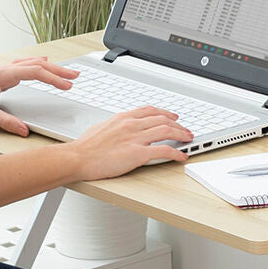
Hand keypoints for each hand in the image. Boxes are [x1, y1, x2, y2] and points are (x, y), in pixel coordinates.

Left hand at [0, 57, 78, 136]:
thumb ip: (6, 122)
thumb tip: (24, 130)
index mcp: (3, 75)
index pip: (35, 72)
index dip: (53, 78)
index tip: (67, 85)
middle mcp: (5, 69)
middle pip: (38, 65)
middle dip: (59, 70)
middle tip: (76, 75)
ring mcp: (5, 70)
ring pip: (33, 64)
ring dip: (51, 67)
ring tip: (66, 72)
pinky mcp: (3, 74)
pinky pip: (26, 65)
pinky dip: (39, 66)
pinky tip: (43, 65)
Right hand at [68, 105, 193, 180]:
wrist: (78, 157)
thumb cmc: (85, 147)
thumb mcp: (101, 128)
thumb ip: (113, 126)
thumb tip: (117, 128)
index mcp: (123, 118)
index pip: (150, 110)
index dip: (165, 113)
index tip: (172, 117)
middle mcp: (131, 125)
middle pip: (162, 119)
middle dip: (178, 125)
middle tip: (186, 130)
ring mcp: (135, 138)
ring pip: (166, 131)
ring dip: (181, 135)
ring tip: (188, 140)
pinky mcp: (137, 154)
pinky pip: (163, 151)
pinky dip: (176, 153)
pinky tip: (181, 156)